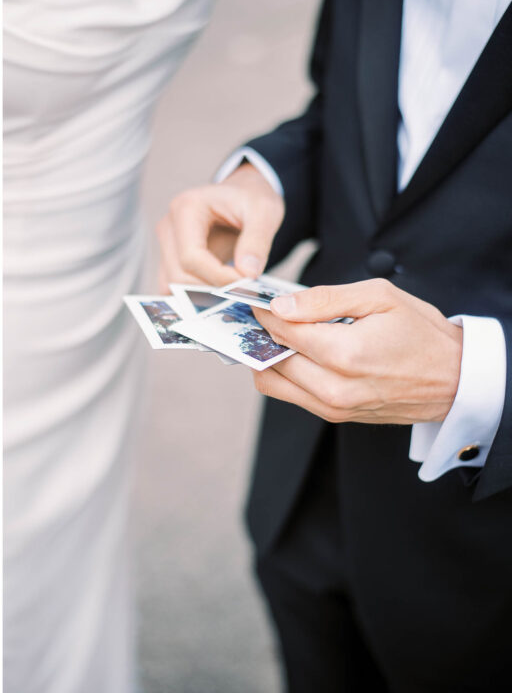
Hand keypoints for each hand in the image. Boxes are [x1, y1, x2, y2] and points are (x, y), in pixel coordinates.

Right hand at [157, 162, 283, 287]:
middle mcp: (168, 227)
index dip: (218, 276)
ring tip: (231, 290)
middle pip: (178, 274)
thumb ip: (257, 241)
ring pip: (171, 285)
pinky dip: (196, 294)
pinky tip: (219, 290)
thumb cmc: (251, 198)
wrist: (242, 195)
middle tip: (242, 289)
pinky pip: (174, 286)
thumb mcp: (265, 211)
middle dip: (211, 288)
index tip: (246, 281)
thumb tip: (247, 274)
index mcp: (186, 208)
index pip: (191, 256)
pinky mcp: (169, 259)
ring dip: (201, 294)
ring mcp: (166, 244)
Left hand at [251, 279, 462, 423]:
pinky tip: (294, 352)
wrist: (456, 379)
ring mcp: (333, 407)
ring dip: (266, 356)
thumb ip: (325, 299)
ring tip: (276, 334)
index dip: (264, 311)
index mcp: (345, 354)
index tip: (257, 299)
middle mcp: (333, 388)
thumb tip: (281, 305)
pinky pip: (289, 395)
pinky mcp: (335, 416)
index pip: (282, 330)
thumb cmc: (422, 333)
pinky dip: (283, 373)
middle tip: (262, 314)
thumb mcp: (379, 297)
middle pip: (270, 357)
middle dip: (261, 333)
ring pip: (271, 382)